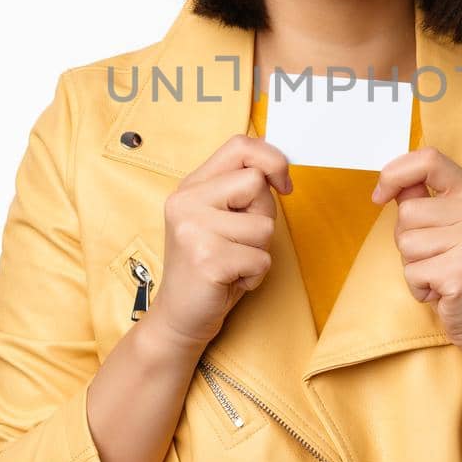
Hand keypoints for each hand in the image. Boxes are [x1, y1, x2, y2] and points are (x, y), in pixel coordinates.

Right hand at [149, 134, 291, 349]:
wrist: (179, 316)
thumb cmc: (210, 266)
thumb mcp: (220, 219)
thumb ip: (241, 191)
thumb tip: (280, 170)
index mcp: (191, 186)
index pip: (239, 145)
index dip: (271, 159)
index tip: (282, 184)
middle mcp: (186, 202)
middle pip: (255, 182)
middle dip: (263, 215)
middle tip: (240, 240)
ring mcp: (194, 230)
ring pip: (264, 225)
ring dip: (259, 250)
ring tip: (233, 263)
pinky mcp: (208, 259)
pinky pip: (262, 258)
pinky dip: (255, 274)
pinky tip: (231, 280)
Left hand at [370, 146, 461, 357]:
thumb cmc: (460, 271)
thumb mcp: (444, 228)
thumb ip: (421, 199)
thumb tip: (390, 183)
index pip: (429, 159)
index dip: (394, 173)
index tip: (380, 196)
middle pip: (408, 211)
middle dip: (407, 241)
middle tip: (435, 259)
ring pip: (406, 243)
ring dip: (413, 266)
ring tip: (439, 275)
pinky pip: (413, 272)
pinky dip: (418, 288)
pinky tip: (441, 292)